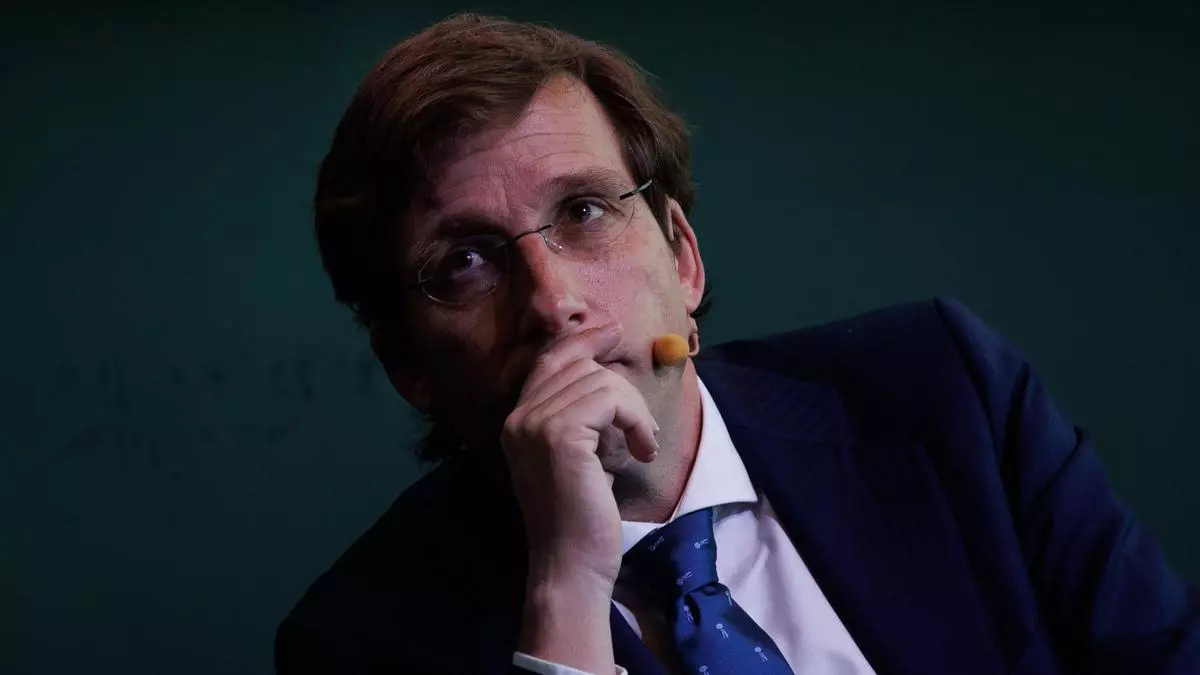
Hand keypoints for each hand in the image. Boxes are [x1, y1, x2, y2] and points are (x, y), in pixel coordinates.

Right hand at [502, 321, 657, 671]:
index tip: (611, 330)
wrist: (572, 563)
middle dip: (621, 388)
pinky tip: (641, 450)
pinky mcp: (560, 436)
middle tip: (642, 427)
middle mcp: (519, 417)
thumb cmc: (582, 516)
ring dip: (635, 411)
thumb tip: (604, 372)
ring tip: (641, 446)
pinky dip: (637, 419)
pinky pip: (612, 399)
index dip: (582, 340)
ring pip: (601, 380)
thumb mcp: (581, 454)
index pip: (550, 359)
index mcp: (517, 420)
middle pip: (579, 364)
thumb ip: (581, 416)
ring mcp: (535, 424)